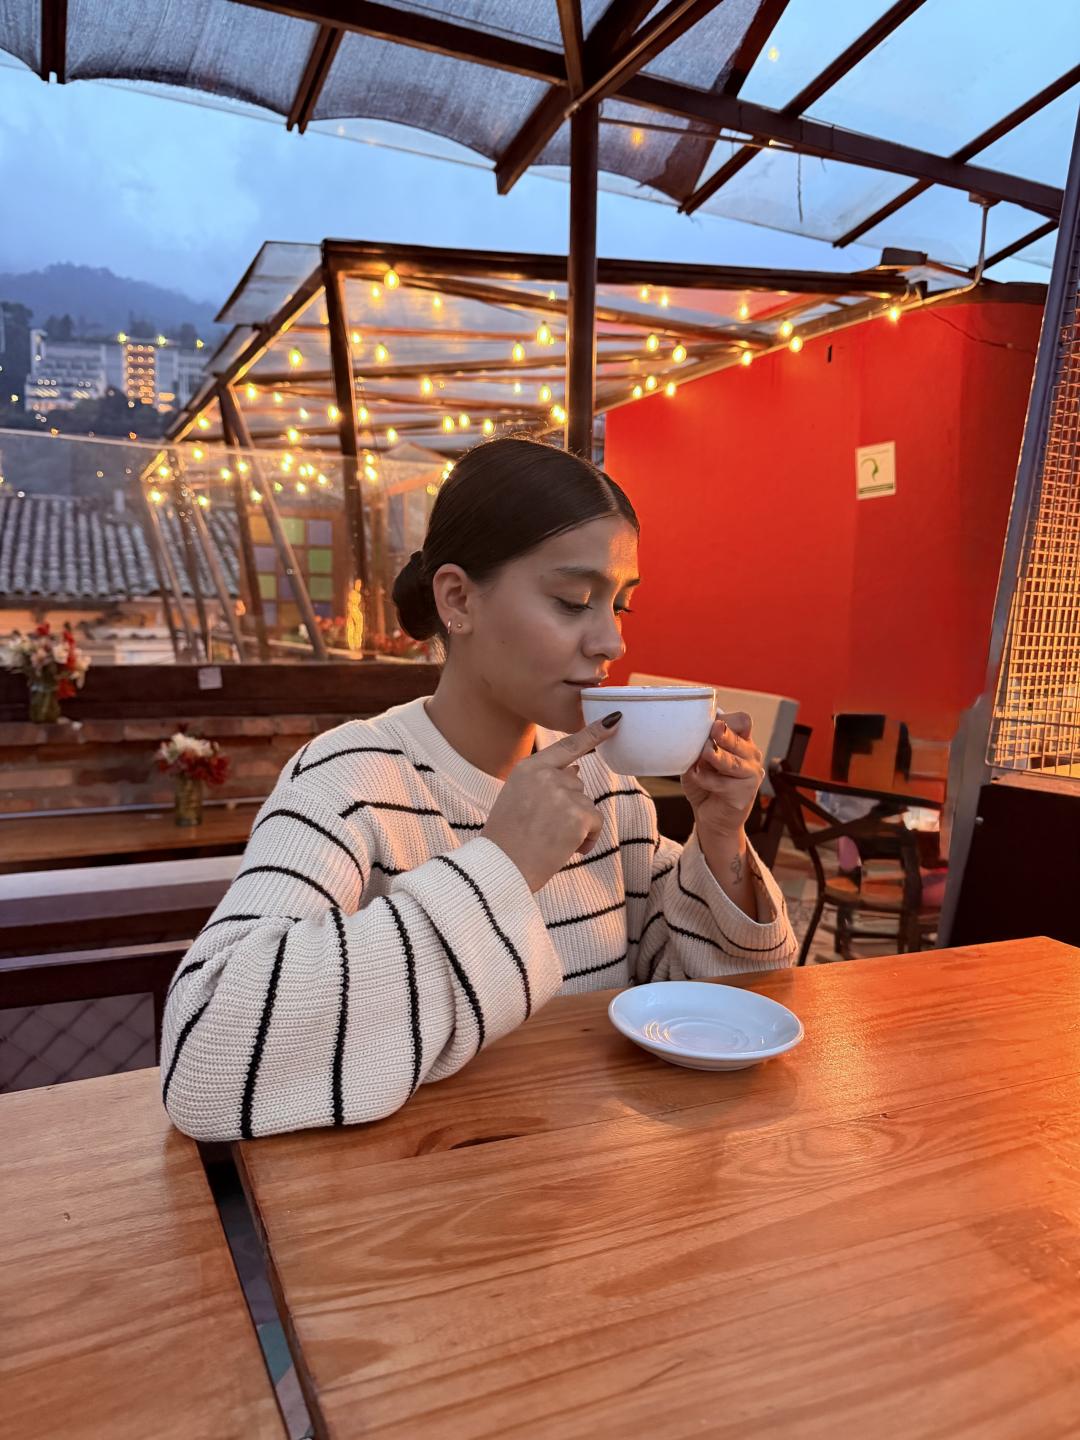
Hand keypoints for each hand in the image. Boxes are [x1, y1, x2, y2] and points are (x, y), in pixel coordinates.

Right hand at [481, 713, 620, 892]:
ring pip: (586, 804)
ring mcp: (563, 792)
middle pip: (576, 783)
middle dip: (568, 806)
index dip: (592, 733)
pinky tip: (565, 849)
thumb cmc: (507, 840)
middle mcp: (546, 775)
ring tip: (548, 840)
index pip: (566, 746)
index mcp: (528, 768)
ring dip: (576, 825)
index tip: (614, 720)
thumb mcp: (517, 798)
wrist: (502, 868)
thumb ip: (545, 781)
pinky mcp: (579, 814)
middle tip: (542, 829)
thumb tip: (578, 769)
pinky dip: (586, 839)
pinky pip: (596, 823)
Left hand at [681, 712, 764, 843]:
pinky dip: (706, 779)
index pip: (742, 721)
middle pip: (739, 738)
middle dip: (723, 735)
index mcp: (740, 741)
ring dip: (715, 757)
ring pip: (732, 761)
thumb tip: (693, 736)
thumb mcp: (697, 759)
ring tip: (703, 755)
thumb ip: (698, 747)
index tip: (711, 722)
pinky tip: (697, 776)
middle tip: (712, 731)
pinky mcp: (745, 793)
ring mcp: (751, 774)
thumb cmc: (703, 783)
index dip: (727, 720)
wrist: (710, 816)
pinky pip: (723, 783)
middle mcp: (750, 755)